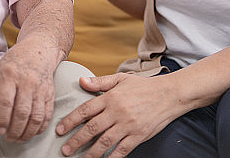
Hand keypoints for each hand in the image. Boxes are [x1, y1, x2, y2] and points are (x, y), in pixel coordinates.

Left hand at [0, 40, 58, 142]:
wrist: (40, 48)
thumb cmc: (15, 60)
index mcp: (10, 75)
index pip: (5, 102)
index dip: (2, 119)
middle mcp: (27, 82)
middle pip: (22, 112)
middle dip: (14, 130)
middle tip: (8, 137)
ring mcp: (40, 88)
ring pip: (36, 116)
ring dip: (27, 132)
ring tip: (18, 138)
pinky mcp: (50, 93)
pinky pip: (47, 114)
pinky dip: (40, 127)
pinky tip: (32, 132)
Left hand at [56, 73, 183, 157]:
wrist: (169, 94)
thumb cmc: (144, 86)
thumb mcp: (121, 79)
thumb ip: (100, 82)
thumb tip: (81, 81)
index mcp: (111, 97)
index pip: (85, 110)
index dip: (70, 121)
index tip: (60, 130)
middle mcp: (118, 111)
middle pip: (92, 128)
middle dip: (76, 140)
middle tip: (65, 149)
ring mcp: (128, 125)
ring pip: (105, 142)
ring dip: (90, 152)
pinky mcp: (139, 135)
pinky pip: (122, 149)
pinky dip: (111, 157)